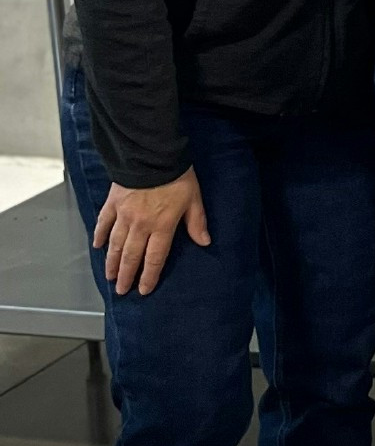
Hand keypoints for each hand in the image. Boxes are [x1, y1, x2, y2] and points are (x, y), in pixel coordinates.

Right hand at [94, 168, 210, 295]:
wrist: (152, 155)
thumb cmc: (177, 176)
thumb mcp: (193, 199)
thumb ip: (196, 222)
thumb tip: (205, 242)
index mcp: (162, 226)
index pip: (155, 258)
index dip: (149, 276)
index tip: (143, 290)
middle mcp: (140, 225)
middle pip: (132, 256)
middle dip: (126, 275)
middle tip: (121, 290)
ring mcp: (124, 215)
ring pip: (116, 244)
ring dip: (112, 262)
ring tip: (109, 276)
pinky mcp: (113, 202)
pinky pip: (103, 223)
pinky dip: (100, 235)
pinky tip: (98, 246)